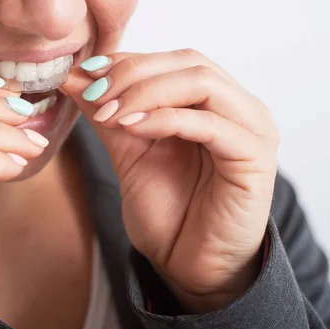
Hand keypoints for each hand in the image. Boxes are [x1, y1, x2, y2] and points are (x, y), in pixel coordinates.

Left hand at [62, 49, 278, 312]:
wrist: (190, 266)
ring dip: (146, 92)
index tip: (86, 72)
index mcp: (212, 103)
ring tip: (108, 113)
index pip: (173, 60)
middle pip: (188, 63)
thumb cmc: (167, 211)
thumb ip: (107, 114)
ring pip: (202, 83)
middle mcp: (238, 108)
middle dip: (132, 74)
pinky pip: (211, 124)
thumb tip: (75, 77)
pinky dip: (165, 119)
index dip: (128, 60)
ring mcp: (251, 130)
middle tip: (93, 94)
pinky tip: (131, 127)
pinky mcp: (255, 157)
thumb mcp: (128, 152)